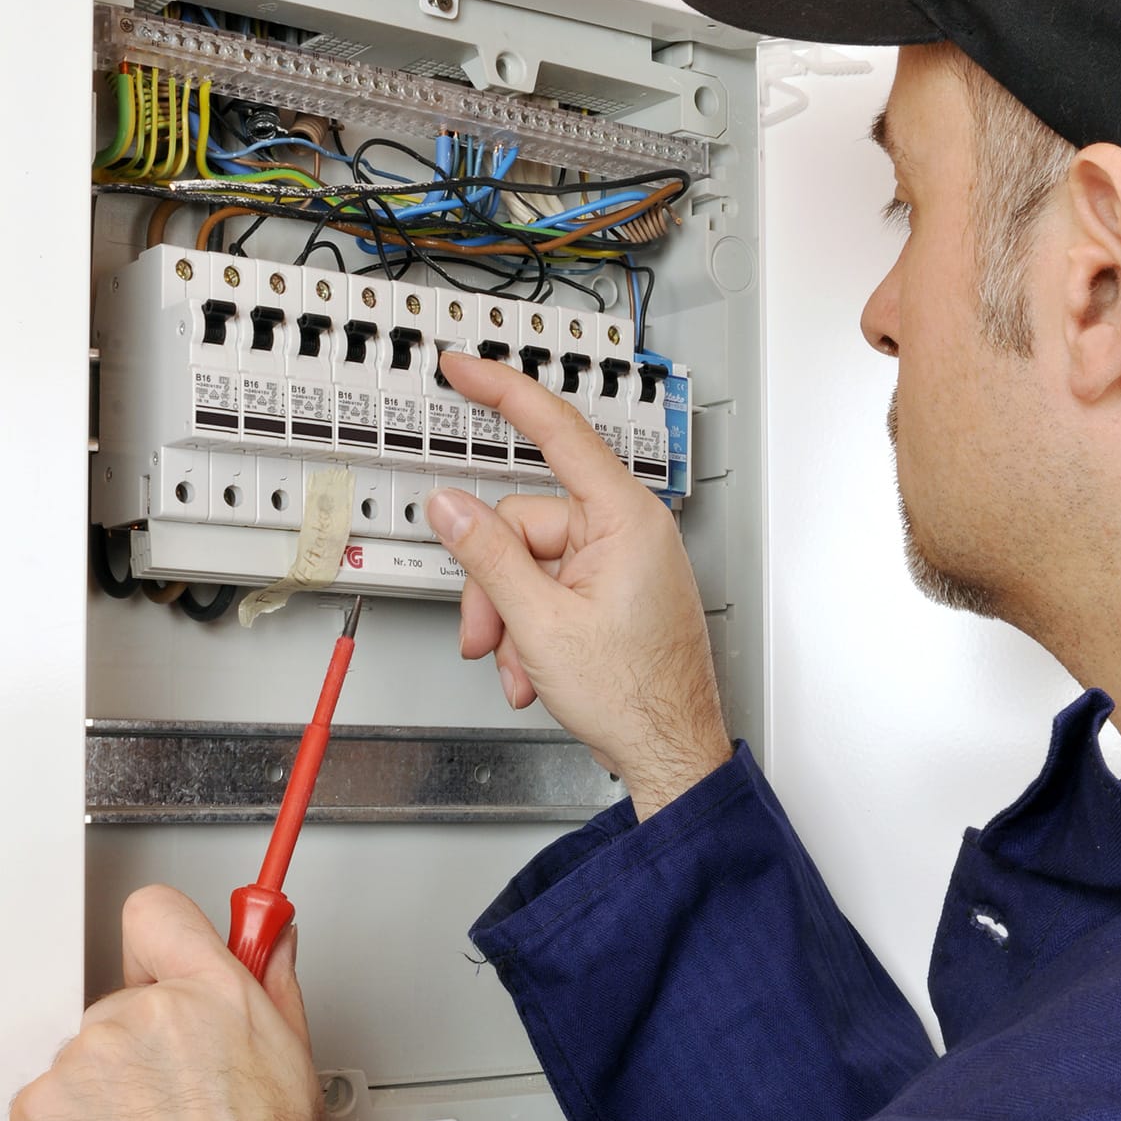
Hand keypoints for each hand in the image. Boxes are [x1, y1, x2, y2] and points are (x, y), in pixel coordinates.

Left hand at [11, 885, 324, 1120]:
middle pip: (123, 998)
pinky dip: (75, 1119)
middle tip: (176, 1085)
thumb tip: (274, 938)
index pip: (157, 911)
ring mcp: (84, 1061)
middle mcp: (140, 1013)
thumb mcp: (290, 1055)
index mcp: (207, 990)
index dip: (162, 940)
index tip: (166, 961)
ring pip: (87, 1054)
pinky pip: (51, 1099)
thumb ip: (274, 981)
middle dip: (143, 1037)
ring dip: (107, 1084)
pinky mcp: (40, 1108)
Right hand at [426, 352, 729, 818]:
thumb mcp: (541, 623)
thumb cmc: (637, 696)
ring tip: (520, 664)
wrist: (669, 753)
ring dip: (511, 616)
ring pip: (529, 561)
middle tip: (488, 632)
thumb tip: (451, 505)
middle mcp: (627, 530)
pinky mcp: (613, 589)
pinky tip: (535, 668)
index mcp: (625, 518)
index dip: (504, 391)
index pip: (558, 431)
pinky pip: (551, 586)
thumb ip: (488, 556)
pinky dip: (531, 626)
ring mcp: (620, 562)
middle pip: (524, 521)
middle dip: (495, 582)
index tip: (466, 367)